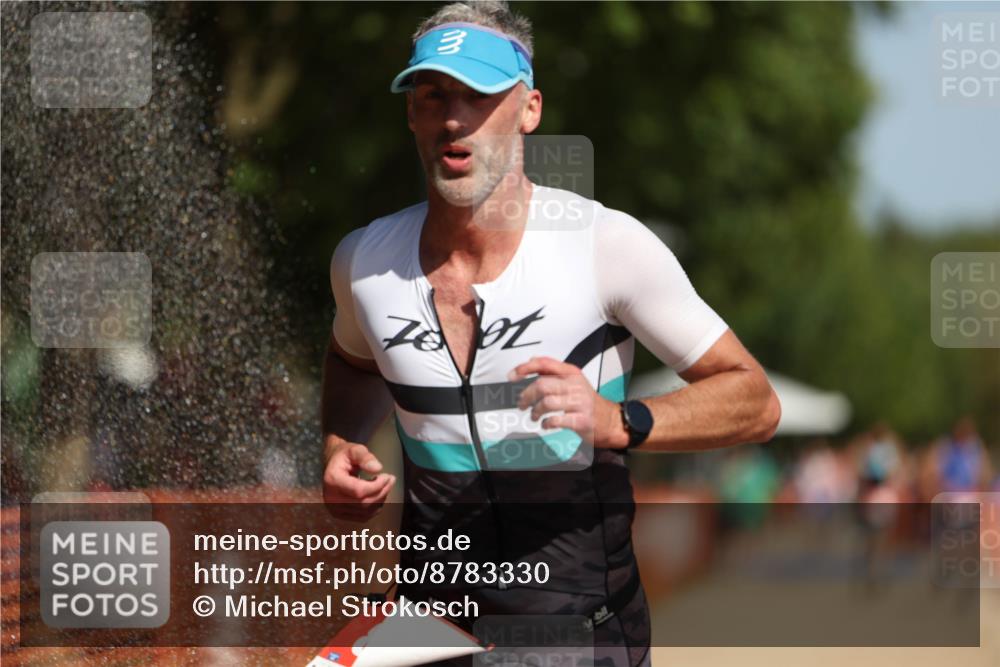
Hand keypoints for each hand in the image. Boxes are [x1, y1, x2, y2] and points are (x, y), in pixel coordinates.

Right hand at [322, 441, 395, 521]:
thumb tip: (377, 468)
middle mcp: (331, 498)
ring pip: (364, 511)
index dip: (377, 486)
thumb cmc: (344, 456)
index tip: (387, 476)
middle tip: (391, 480)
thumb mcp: (354, 449)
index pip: (359, 490)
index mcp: (333, 480)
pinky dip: (374, 508)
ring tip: (385, 486)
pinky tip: (377, 495)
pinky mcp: (339, 515)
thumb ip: (365, 457)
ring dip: (380, 500)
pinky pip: (362, 517)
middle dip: (381, 492)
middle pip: (363, 503)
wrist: (332, 464)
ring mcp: (334, 508)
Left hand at [510, 356, 628, 448]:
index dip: (525, 368)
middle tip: (521, 404)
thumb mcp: (573, 381)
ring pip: (547, 402)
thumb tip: (530, 362)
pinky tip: (545, 424)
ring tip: (534, 416)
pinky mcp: (581, 420)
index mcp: (572, 373)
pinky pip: (557, 420)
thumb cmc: (587, 401)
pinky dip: (546, 423)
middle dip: (526, 395)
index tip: (512, 376)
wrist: (611, 420)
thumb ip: (553, 372)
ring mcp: (579, 402)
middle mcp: (575, 385)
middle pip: (542, 385)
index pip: (545, 364)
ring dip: (535, 411)